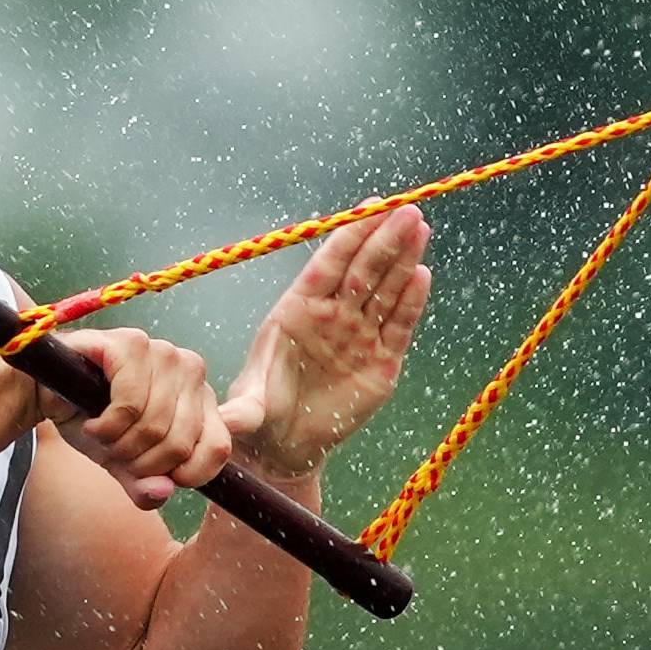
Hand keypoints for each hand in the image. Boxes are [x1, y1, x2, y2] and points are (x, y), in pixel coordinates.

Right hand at [32, 324, 232, 508]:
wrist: (49, 393)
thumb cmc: (94, 423)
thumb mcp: (124, 466)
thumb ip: (146, 487)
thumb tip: (162, 492)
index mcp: (201, 400)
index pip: (218, 449)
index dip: (185, 476)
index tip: (150, 474)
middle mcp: (190, 370)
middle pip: (180, 444)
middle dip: (139, 463)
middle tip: (115, 452)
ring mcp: (164, 353)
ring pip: (155, 426)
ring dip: (118, 445)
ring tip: (101, 435)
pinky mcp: (132, 344)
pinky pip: (130, 404)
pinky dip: (106, 426)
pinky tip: (92, 422)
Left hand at [220, 205, 430, 485]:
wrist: (287, 442)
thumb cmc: (262, 413)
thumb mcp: (249, 410)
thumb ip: (244, 411)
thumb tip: (228, 424)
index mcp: (298, 310)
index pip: (328, 265)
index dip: (349, 235)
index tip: (370, 206)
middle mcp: (332, 316)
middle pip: (362, 270)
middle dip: (384, 239)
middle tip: (407, 210)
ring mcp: (358, 337)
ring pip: (385, 290)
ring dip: (404, 259)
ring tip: (420, 228)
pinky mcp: (381, 362)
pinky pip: (399, 326)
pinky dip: (411, 302)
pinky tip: (422, 275)